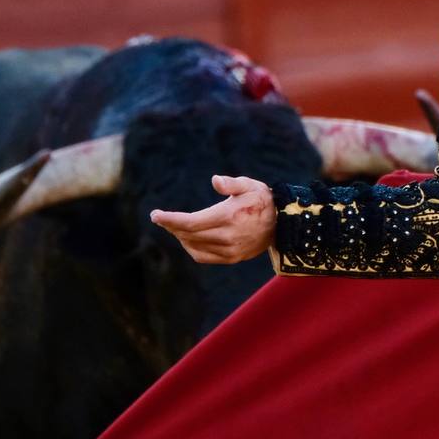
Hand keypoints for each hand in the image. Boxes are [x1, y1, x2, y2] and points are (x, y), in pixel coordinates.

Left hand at [149, 175, 275, 264]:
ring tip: (175, 227)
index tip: (155, 215)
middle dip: (172, 226)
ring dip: (180, 237)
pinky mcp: (232, 258)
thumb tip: (215, 180)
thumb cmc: (263, 200)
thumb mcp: (251, 185)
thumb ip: (232, 183)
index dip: (169, 219)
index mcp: (229, 216)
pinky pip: (203, 257)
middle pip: (188, 234)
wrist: (283, 224)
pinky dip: (191, 248)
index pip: (189, 222)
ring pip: (193, 246)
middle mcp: (228, 236)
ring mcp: (230, 250)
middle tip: (163, 218)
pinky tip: (188, 239)